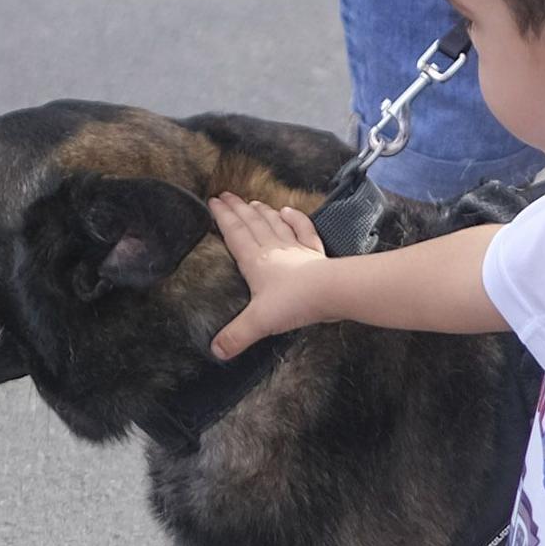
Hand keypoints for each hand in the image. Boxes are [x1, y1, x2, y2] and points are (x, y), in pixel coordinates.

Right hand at [208, 192, 329, 358]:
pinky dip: (295, 219)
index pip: (234, 233)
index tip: (213, 201)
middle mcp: (273, 249)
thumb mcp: (258, 323)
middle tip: (226, 194)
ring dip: (262, 212)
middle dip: (238, 208)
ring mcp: (295, 249)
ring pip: (274, 224)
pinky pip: (303, 231)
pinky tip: (288, 211)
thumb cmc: (295, 302)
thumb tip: (216, 350)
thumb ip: (236, 336)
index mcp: (255, 261)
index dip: (222, 216)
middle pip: (252, 223)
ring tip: (253, 202)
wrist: (332, 291)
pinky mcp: (315, 254)